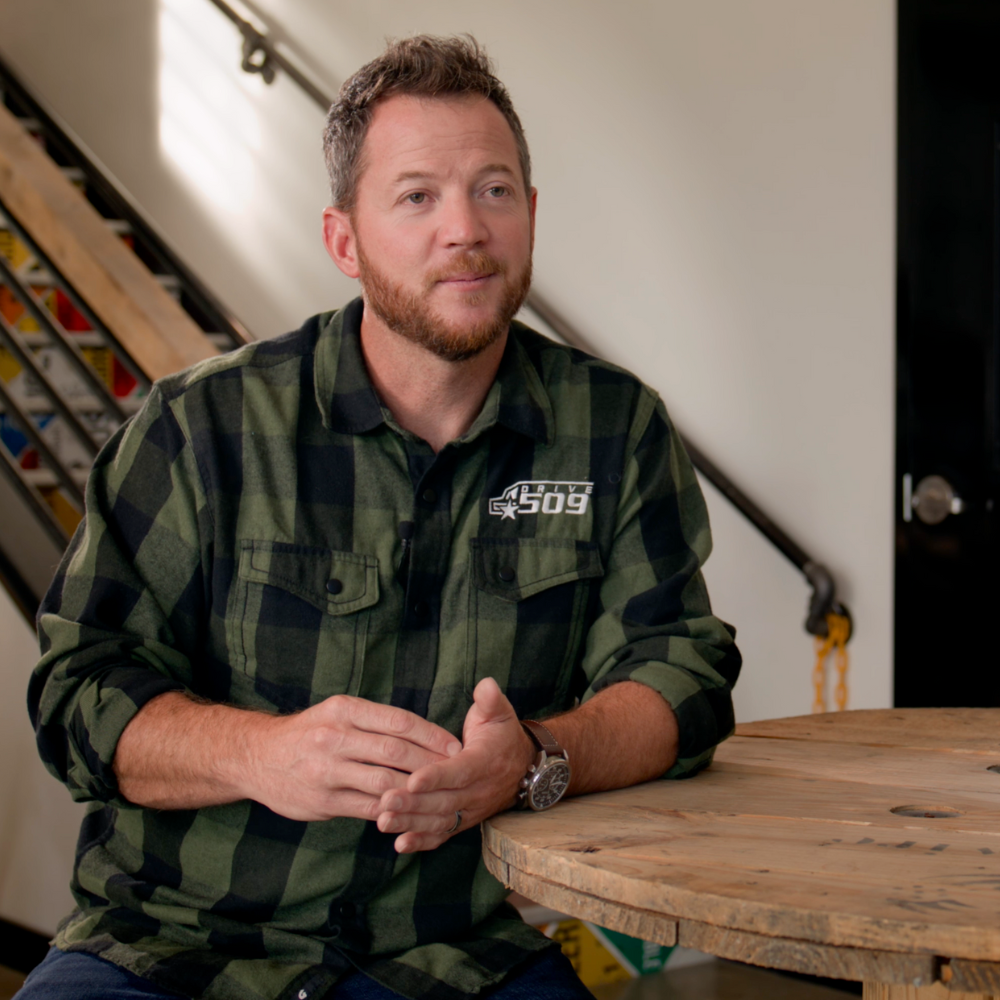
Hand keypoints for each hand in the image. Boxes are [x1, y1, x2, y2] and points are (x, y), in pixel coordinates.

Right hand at [244, 695, 461, 821]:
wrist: (257, 757)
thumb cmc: (310, 733)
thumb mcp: (337, 712)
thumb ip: (374, 722)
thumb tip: (424, 733)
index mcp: (344, 710)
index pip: (399, 721)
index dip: (432, 734)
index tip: (455, 746)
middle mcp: (335, 737)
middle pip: (396, 751)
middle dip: (431, 763)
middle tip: (456, 771)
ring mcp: (327, 771)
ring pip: (385, 782)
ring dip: (416, 790)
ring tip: (440, 793)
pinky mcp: (322, 801)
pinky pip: (368, 808)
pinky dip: (393, 810)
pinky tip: (411, 810)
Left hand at [376, 677, 533, 852]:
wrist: (523, 767)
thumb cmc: (502, 736)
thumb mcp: (500, 714)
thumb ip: (491, 700)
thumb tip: (486, 685)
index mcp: (483, 762)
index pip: (458, 771)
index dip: (436, 777)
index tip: (412, 780)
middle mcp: (477, 791)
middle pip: (444, 800)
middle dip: (413, 803)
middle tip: (385, 801)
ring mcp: (470, 809)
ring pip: (440, 820)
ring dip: (411, 823)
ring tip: (383, 822)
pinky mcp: (464, 821)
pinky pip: (443, 834)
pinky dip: (422, 842)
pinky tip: (400, 845)